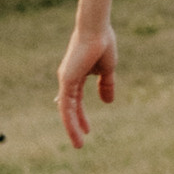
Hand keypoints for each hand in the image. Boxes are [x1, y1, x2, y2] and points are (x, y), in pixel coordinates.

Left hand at [57, 25, 115, 148]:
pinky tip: (76, 131)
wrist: (97, 30)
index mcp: (76, 76)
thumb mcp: (107, 70)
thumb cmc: (103, 44)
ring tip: (79, 144)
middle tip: (80, 141)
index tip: (87, 128)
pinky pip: (67, 106)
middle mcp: (68, 79)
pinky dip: (70, 120)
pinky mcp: (66, 81)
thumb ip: (106, 85)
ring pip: (66, 111)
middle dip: (75, 124)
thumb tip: (108, 102)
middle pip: (70, 108)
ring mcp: (65, 81)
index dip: (80, 115)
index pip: (76, 100)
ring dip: (72, 128)